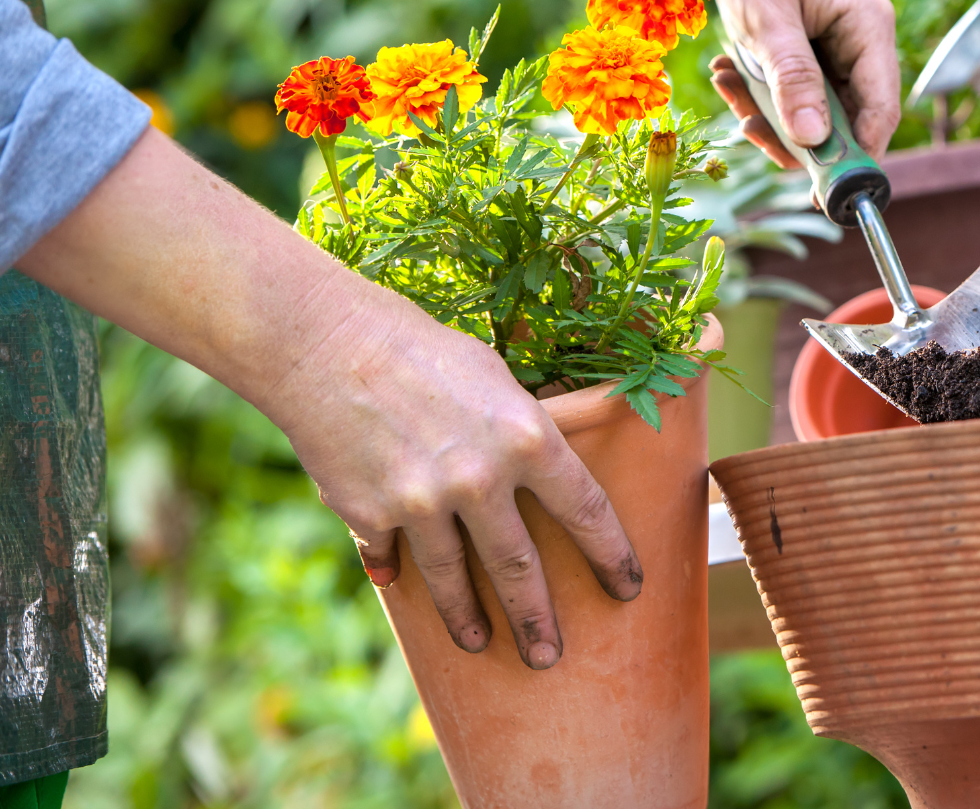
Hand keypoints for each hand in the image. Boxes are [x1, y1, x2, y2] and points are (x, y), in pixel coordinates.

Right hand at [20, 130, 639, 668]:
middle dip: (539, 620)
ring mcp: (423, 504)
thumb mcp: (495, 379)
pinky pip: (391, 557)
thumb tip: (541, 475)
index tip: (628, 587)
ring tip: (481, 642)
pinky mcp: (371, 517)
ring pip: (453, 581)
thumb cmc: (423, 350)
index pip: (586, 511)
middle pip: (520, 569)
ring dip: (469, 620)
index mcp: (528, 438)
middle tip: (550, 656)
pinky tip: (399, 585)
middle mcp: (481, 480)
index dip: (611, 554)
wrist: (328, 345)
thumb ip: (521, 433)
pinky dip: (395, 571)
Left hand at [676, 0, 898, 165]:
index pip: (881, 107)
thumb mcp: (765, 19)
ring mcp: (834, 43)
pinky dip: (758, 91)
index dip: (857, 154)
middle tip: (748, 130)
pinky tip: (726, 69)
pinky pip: (791, 90)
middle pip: (846, 116)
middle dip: (795, 130)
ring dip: (767, 110)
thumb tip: (816, 140)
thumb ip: (793, 79)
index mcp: (869, 24)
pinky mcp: (807, 46)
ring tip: (726, 81)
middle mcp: (860, 37)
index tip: (821, 191)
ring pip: (813, 108)